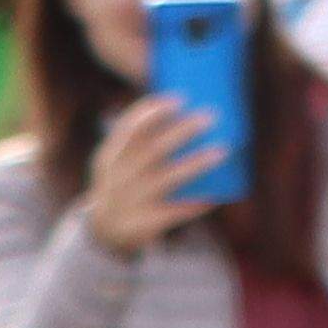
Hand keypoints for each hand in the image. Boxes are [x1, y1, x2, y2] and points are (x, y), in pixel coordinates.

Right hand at [82, 93, 219, 254]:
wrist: (104, 228)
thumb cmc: (124, 181)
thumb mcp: (116, 159)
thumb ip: (139, 137)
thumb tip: (184, 105)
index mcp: (111, 156)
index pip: (128, 129)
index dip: (152, 112)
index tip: (180, 98)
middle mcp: (120, 177)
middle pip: (153, 151)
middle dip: (182, 132)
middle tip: (210, 117)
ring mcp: (132, 200)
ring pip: (168, 179)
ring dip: (196, 164)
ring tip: (222, 151)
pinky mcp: (145, 223)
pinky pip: (174, 212)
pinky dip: (194, 204)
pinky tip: (214, 197)